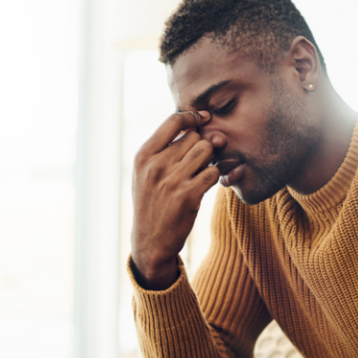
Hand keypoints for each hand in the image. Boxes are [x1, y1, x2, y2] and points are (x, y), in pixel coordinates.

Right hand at [131, 110, 218, 288]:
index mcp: (143, 156)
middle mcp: (156, 165)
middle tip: (199, 161)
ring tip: (201, 172)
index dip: (192, 117)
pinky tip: (206, 185)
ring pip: (206, 151)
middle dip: (201, 146)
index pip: (172, 121)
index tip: (203, 119)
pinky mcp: (188, 196)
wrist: (150, 241)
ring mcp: (171, 180)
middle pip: (194, 137)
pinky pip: (213, 172)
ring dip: (210, 160)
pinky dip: (214, 176)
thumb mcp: (146, 173)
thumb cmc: (152, 202)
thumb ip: (166, 149)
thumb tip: (201, 126)